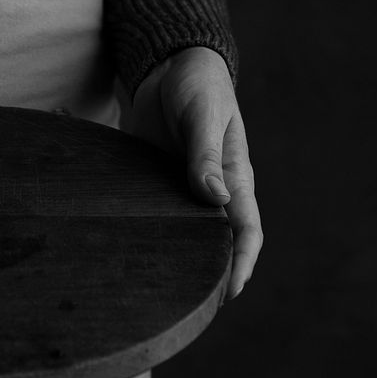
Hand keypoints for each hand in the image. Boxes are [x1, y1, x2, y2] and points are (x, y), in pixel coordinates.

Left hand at [126, 47, 262, 298]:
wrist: (170, 67)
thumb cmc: (198, 86)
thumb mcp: (203, 115)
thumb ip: (205, 154)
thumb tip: (214, 199)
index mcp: (233, 176)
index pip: (245, 229)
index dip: (241, 263)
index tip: (230, 292)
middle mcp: (211, 190)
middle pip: (216, 242)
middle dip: (211, 275)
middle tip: (195, 310)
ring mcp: (182, 188)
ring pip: (185, 234)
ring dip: (179, 260)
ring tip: (163, 295)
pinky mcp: (155, 183)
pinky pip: (155, 215)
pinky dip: (151, 236)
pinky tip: (132, 255)